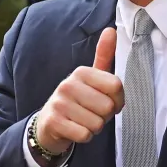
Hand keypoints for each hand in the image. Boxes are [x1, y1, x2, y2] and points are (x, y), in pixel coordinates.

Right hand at [35, 28, 123, 154]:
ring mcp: (59, 103)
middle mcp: (68, 84)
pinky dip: (84, 137)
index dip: (117, 100)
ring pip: (97, 124)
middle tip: (91, 113)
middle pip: (108, 107)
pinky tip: (74, 130)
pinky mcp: (54, 122)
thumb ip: (103, 56)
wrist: (48, 124)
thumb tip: (112, 29)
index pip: (117, 87)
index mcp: (81, 72)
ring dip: (94, 127)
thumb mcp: (90, 79)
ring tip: (82, 121)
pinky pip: (84, 135)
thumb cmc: (77, 101)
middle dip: (104, 116)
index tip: (106, 101)